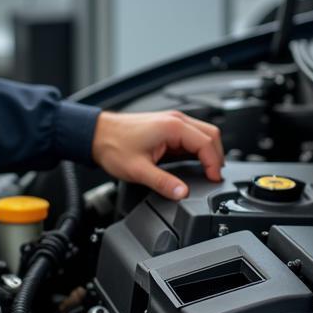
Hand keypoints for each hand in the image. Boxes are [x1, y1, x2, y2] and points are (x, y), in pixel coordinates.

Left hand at [91, 110, 223, 199]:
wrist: (96, 134)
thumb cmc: (113, 146)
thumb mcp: (138, 170)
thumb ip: (163, 183)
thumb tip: (182, 193)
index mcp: (172, 127)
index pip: (207, 143)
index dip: (215, 164)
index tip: (214, 180)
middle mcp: (175, 120)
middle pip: (211, 134)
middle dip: (217, 156)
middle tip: (214, 177)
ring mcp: (171, 121)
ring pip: (203, 133)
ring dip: (209, 151)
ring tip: (207, 171)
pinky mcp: (167, 126)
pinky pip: (191, 136)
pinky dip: (198, 149)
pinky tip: (194, 162)